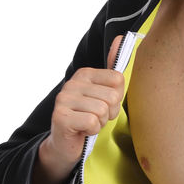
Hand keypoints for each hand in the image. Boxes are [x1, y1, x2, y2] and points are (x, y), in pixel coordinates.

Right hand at [33, 34, 124, 183]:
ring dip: (99, 123)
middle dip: (109, 113)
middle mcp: (72, 83)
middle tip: (96, 118)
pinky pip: (92, 122)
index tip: (105, 105)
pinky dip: (91, 130)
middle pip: (112, 97)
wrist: (66, 145)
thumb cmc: (88, 118)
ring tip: (89, 124)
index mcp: (85, 74)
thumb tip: (122, 37)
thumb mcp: (104, 94)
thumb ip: (113, 70)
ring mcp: (64, 99)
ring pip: (102, 110)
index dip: (117, 98)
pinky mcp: (61, 117)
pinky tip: (82, 131)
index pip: (118, 80)